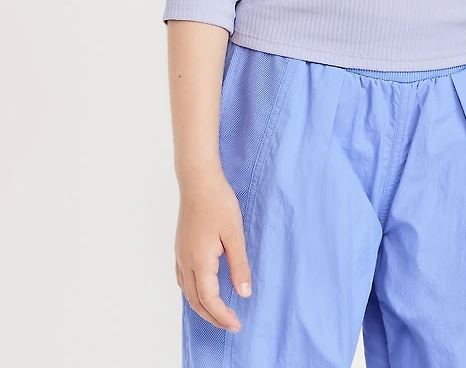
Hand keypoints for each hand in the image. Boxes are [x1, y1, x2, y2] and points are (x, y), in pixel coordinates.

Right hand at [174, 170, 252, 331]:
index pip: (209, 300)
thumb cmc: (218, 203)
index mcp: (200, 260)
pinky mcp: (180, 248)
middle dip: (213, 317)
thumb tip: (244, 293)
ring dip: (202, 307)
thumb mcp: (235, 234)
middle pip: (196, 301)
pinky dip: (194, 293)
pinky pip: (183, 280)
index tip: (237, 324)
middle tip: (231, 325)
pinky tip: (203, 290)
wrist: (198, 181)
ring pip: (187, 292)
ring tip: (219, 313)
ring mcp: (180, 255)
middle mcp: (186, 262)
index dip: (223, 316)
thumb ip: (239, 265)